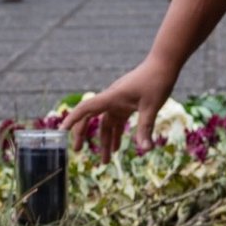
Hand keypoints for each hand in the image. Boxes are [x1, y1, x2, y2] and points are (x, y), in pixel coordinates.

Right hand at [64, 58, 178, 154]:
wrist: (164, 64)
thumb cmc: (156, 81)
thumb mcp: (152, 107)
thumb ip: (145, 129)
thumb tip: (146, 150)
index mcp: (111, 97)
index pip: (86, 109)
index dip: (72, 119)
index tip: (61, 131)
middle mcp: (111, 99)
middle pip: (90, 118)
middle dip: (83, 135)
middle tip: (78, 151)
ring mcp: (118, 101)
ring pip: (106, 123)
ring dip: (105, 140)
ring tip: (106, 160)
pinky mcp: (126, 102)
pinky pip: (116, 120)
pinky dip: (116, 134)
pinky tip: (118, 148)